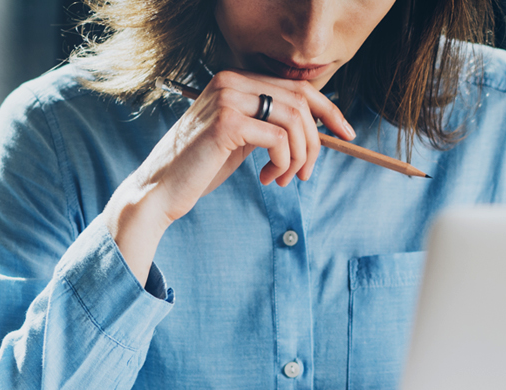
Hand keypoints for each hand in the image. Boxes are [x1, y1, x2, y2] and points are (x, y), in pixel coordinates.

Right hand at [105, 70, 356, 284]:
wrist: (159, 192)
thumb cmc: (198, 170)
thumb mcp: (239, 140)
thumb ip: (267, 125)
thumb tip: (313, 128)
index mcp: (233, 80)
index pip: (296, 86)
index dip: (328, 109)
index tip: (346, 132)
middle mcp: (230, 81)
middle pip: (301, 102)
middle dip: (315, 141)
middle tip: (307, 173)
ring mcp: (227, 99)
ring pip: (294, 121)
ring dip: (298, 157)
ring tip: (283, 179)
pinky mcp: (227, 124)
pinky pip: (278, 139)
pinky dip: (283, 163)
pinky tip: (267, 178)